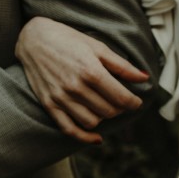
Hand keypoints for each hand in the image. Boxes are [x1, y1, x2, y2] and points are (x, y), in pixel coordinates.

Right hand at [16, 16, 149, 144]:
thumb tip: (144, 78)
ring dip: (103, 118)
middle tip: (120, 101)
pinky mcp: (50, 105)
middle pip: (109, 111)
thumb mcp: (97, 47)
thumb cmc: (68, 40)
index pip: (121, 98)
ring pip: (92, 122)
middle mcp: (76, 87)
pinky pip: (69, 129)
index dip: (134, 103)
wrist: (34, 39)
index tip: (136, 102)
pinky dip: (85, 137)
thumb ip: (122, 66)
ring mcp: (61, 98)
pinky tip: (97, 138)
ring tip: (105, 107)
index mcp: (91, 71)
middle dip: (119, 108)